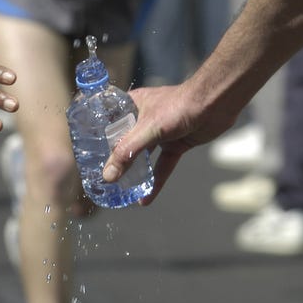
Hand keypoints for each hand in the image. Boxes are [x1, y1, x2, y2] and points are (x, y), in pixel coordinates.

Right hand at [101, 83, 235, 204]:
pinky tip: (145, 199)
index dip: (97, 140)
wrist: (215, 103)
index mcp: (132, 105)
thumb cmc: (179, 106)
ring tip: (121, 192)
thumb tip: (109, 176)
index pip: (108, 123)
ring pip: (143, 157)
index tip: (87, 157)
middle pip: (125, 143)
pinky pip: (162, 166)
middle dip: (116, 162)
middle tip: (103, 180)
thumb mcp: (148, 130)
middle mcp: (144, 118)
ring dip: (135, 174)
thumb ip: (127, 153)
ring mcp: (161, 132)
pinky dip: (155, 182)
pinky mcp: (176, 144)